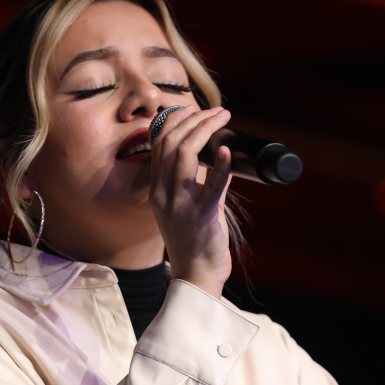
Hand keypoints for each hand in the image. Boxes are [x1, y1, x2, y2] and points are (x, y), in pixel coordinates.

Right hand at [149, 105, 233, 298]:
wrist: (196, 276)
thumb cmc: (195, 242)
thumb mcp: (190, 206)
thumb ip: (199, 183)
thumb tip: (217, 160)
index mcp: (157, 190)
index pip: (159, 144)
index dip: (174, 121)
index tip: (193, 108)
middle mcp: (163, 194)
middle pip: (171, 143)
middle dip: (193, 119)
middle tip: (217, 110)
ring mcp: (179, 205)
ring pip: (184, 155)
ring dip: (205, 130)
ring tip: (223, 118)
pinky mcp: (200, 216)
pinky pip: (210, 185)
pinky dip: (219, 165)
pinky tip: (227, 150)